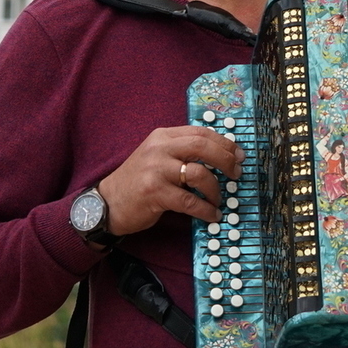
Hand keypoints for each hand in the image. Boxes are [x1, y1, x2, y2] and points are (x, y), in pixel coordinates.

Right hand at [97, 126, 244, 234]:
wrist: (108, 203)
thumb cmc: (138, 181)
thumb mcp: (157, 156)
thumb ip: (182, 150)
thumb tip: (221, 155)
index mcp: (163, 136)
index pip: (200, 132)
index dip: (224, 143)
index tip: (239, 155)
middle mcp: (159, 149)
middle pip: (202, 147)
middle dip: (226, 160)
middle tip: (237, 173)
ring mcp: (156, 171)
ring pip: (199, 174)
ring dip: (215, 190)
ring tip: (218, 200)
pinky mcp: (154, 193)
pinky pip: (190, 201)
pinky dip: (205, 210)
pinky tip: (211, 215)